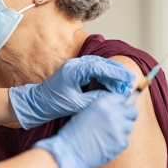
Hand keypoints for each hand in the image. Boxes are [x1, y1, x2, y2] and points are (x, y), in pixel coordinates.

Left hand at [9, 55, 133, 128]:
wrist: (38, 103)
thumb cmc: (54, 103)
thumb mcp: (77, 104)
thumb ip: (96, 99)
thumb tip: (113, 97)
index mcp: (74, 70)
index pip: (100, 67)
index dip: (116, 72)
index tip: (128, 78)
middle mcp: (75, 64)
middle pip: (101, 63)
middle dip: (116, 72)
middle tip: (129, 81)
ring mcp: (75, 66)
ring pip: (99, 65)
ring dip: (111, 74)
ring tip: (123, 83)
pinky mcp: (76, 71)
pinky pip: (94, 69)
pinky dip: (104, 75)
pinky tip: (111, 83)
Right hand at [33, 93, 137, 167]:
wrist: (70, 150)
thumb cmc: (75, 132)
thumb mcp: (87, 111)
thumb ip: (104, 108)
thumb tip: (118, 107)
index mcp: (103, 103)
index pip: (123, 97)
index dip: (124, 103)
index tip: (124, 107)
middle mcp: (113, 113)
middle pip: (132, 111)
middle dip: (129, 115)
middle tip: (122, 121)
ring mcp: (119, 127)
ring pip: (129, 126)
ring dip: (122, 130)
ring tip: (109, 134)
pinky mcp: (121, 141)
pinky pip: (125, 140)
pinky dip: (118, 142)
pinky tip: (108, 143)